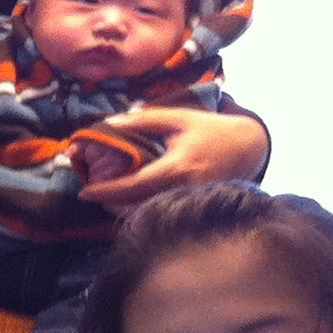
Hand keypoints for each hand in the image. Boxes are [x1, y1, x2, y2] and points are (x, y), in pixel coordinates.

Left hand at [74, 108, 267, 208]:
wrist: (248, 148)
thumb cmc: (210, 130)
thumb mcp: (178, 118)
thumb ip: (144, 121)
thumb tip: (111, 122)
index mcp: (177, 167)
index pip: (134, 185)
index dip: (107, 191)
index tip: (84, 193)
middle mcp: (183, 191)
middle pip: (137, 207)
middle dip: (110, 203)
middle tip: (92, 194)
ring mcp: (190, 204)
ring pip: (148, 214)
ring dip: (123, 209)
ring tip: (107, 196)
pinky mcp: (194, 209)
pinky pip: (162, 214)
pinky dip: (142, 210)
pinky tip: (129, 201)